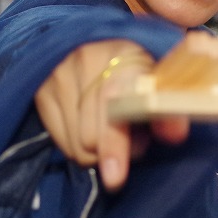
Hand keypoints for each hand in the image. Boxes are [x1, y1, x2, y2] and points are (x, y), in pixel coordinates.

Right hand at [35, 40, 189, 190]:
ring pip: (77, 147)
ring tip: (110, 127)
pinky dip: (78, 144)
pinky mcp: (41, 89)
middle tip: (134, 137)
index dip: (115, 143)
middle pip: (91, 137)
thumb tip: (175, 134)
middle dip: (115, 150)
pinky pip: (62, 142)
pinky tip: (89, 125)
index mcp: (124, 53)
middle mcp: (86, 60)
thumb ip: (171, 108)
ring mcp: (58, 74)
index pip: (112, 102)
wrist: (102, 39)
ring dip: (97, 150)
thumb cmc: (141, 67)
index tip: (115, 178)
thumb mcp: (163, 81)